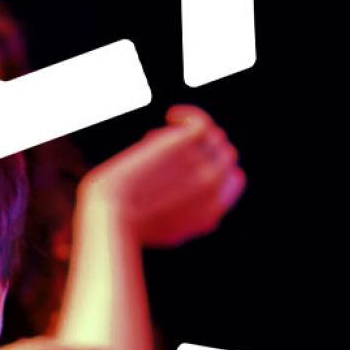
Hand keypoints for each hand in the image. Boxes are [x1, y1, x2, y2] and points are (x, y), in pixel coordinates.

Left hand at [81, 105, 245, 247]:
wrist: (114, 212)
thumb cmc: (134, 226)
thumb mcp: (173, 234)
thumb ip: (196, 223)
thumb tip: (212, 218)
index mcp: (215, 210)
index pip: (235, 179)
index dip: (218, 168)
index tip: (194, 164)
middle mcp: (213, 186)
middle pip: (226, 154)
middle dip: (203, 149)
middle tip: (174, 151)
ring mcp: (201, 163)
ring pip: (214, 135)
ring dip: (191, 134)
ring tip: (162, 141)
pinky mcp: (185, 142)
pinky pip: (200, 121)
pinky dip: (188, 115)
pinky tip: (171, 117)